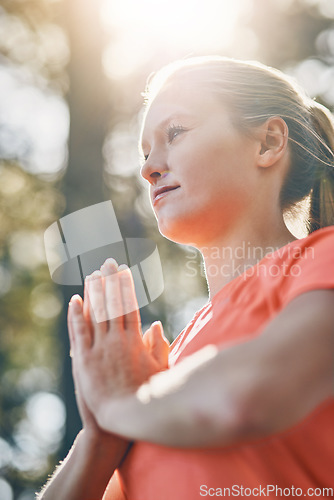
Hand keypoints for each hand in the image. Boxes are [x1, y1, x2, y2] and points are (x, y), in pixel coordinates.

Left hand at [68, 258, 168, 425]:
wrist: (124, 418)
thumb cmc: (146, 396)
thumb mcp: (159, 369)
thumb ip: (158, 345)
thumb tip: (155, 325)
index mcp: (135, 340)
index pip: (130, 306)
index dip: (126, 287)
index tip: (125, 271)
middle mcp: (117, 339)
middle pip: (113, 304)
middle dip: (110, 281)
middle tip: (108, 262)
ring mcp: (100, 348)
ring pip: (96, 313)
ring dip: (94, 292)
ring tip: (92, 274)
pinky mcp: (84, 359)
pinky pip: (79, 332)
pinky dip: (76, 315)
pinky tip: (75, 300)